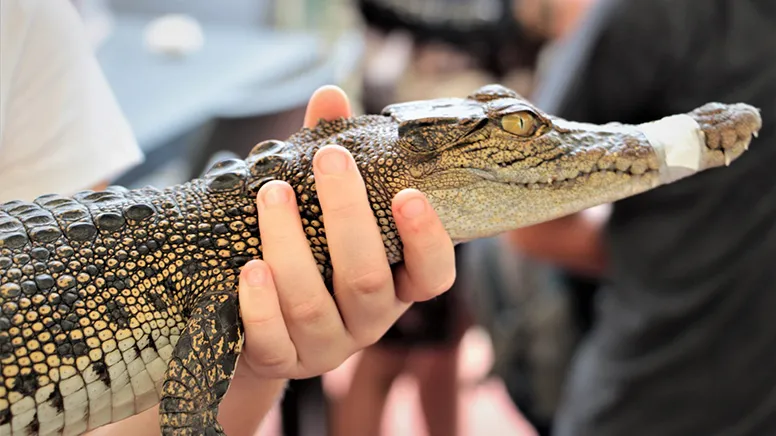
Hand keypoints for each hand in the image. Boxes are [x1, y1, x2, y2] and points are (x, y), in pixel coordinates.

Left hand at [86, 86, 456, 435]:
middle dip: (347, 215)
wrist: (262, 330)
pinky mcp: (280, 360)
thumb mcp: (326, 211)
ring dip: (291, 246)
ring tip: (273, 194)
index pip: (433, 275)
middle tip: (330, 158)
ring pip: (313, 302)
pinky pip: (272, 339)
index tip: (410, 193)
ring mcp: (324, 345)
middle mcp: (368, 320)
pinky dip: (260, 305)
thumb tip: (330, 95)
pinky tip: (250, 267)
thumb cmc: (309, 255)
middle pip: (367, 278)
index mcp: (394, 284)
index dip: (428, 239)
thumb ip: (334, 155)